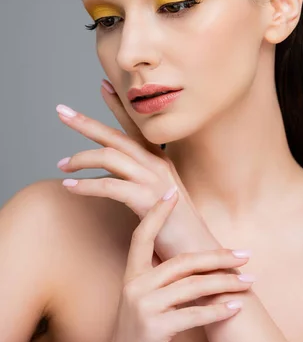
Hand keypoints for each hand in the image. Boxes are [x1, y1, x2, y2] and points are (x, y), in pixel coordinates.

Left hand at [55, 83, 216, 262]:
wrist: (202, 256)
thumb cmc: (179, 231)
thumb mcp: (161, 201)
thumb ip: (142, 185)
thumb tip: (119, 180)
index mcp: (160, 162)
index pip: (135, 127)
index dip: (118, 106)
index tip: (103, 85)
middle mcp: (158, 165)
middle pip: (116, 136)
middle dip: (86, 122)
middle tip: (61, 111)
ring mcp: (154, 181)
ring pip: (110, 156)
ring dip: (80, 158)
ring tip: (60, 164)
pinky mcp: (149, 201)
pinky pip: (110, 186)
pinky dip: (86, 185)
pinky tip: (70, 187)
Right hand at [100, 189, 252, 341]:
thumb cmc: (139, 336)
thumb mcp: (142, 301)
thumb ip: (158, 278)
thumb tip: (186, 257)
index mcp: (131, 275)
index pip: (142, 235)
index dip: (157, 213)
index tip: (173, 193)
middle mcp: (135, 287)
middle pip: (183, 261)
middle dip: (218, 257)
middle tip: (245, 254)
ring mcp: (143, 308)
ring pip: (194, 286)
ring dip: (226, 284)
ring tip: (249, 282)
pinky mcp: (154, 329)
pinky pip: (195, 315)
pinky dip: (219, 311)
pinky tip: (236, 308)